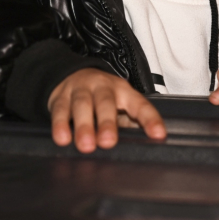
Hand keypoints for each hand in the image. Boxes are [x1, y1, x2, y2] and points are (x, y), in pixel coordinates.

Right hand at [48, 68, 165, 152]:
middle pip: (106, 102)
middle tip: (108, 142)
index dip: (150, 119)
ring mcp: (81, 89)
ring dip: (84, 126)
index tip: (158, 135)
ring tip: (86, 145)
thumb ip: (130, 122)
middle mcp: (104, 87)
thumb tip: (144, 142)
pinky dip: (60, 124)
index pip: (140, 105)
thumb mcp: (119, 105)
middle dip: (107, 123)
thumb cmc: (102, 96)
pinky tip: (62, 139)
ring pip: (82, 105)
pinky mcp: (60, 96)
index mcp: (124, 91)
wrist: (72, 74)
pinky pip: (60, 109)